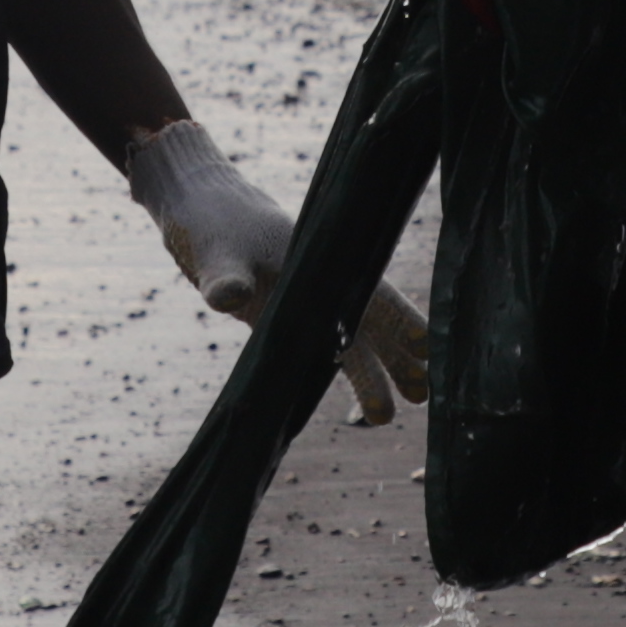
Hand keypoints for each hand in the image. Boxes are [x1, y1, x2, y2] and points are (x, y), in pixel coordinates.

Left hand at [125, 122, 425, 421]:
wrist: (197, 209)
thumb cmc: (212, 221)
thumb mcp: (217, 251)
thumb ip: (225, 277)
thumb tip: (228, 297)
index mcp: (322, 263)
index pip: (372, 295)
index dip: (402, 322)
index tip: (429, 350)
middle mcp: (320, 284)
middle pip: (369, 324)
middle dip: (396, 359)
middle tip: (422, 398)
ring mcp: (303, 302)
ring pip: (345, 342)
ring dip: (369, 373)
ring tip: (387, 417)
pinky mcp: (282, 317)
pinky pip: (316, 349)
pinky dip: (332, 371)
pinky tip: (348, 398)